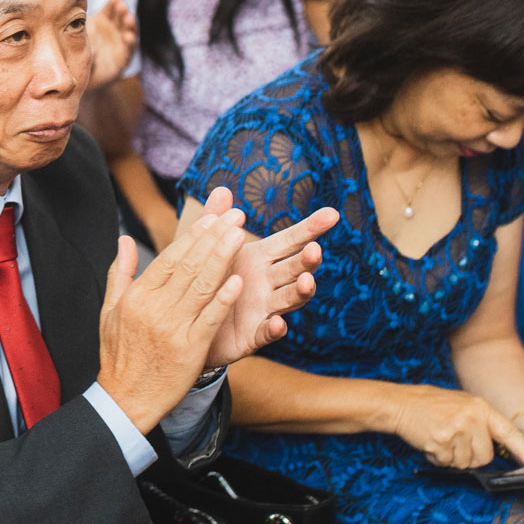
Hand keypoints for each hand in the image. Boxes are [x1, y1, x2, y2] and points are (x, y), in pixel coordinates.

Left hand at [86, 0, 137, 87]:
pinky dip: (130, 42)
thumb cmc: (77, 50)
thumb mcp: (78, 37)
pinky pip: (129, 48)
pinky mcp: (124, 56)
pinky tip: (128, 37)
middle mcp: (114, 28)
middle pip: (121, 16)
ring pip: (128, 30)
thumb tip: (78, 19)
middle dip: (123, 11)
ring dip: (130, 23)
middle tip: (122, 6)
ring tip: (129, 19)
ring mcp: (120, 41)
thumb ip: (80, 29)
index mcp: (103, 20)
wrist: (81, 74)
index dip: (113, 3)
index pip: (110, 8)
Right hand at [97, 193, 249, 431]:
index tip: (213, 217)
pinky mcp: (189, 349)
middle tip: (236, 215)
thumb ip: (121, 272)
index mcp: (137, 296)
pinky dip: (224, 298)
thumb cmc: (119, 354)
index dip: (194, 235)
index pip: (170, 257)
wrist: (125, 399)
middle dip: (215, 238)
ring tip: (241, 235)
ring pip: (202, 286)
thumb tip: (125, 239)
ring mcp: (173, 328)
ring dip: (223, 258)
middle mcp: (154, 308)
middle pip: (190, 265)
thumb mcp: (110, 310)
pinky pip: (210, 319)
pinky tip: (238, 280)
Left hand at [208, 197, 340, 365]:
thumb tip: (222, 189)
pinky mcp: (254, 335)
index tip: (332, 214)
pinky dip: (274, 329)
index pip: (290, 240)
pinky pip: (267, 333)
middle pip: (295, 268)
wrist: (191, 323)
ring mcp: (265, 309)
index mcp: (260, 258)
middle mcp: (269, 283)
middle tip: (314, 250)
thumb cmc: (209, 281)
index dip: (310, 228)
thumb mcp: (210, 250)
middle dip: (307, 260)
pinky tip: (277, 324)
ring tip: (306, 282)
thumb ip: (218, 222)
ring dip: (300, 291)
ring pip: (289, 299)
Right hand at [386, 385, 523, 468]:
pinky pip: (447, 463)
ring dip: (452, 457)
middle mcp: (472, 418)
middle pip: (485, 457)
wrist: (401, 403)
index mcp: (481, 407)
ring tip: (440, 438)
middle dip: (470, 456)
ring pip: (465, 463)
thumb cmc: (431, 406)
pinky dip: (438, 458)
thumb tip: (494, 453)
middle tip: (454, 441)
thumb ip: (481, 424)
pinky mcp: (441, 441)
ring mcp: (457, 429)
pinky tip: (430, 441)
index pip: (509, 432)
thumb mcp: (463, 406)